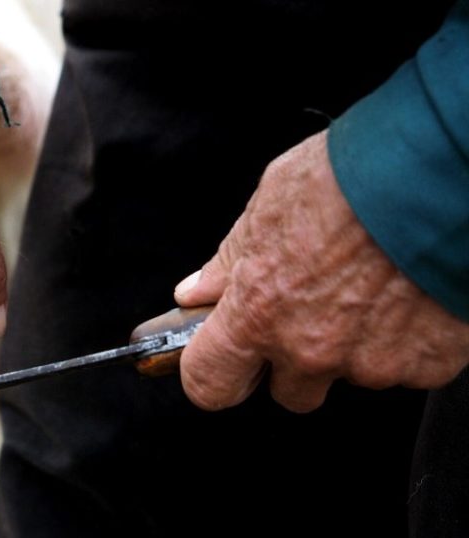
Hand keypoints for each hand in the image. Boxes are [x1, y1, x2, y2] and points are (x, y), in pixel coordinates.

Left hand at [174, 130, 468, 411]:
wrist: (436, 174)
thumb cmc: (349, 180)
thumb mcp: (267, 207)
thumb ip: (228, 263)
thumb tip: (197, 291)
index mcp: (257, 314)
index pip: (209, 383)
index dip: (210, 374)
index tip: (220, 360)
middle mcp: (309, 350)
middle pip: (289, 392)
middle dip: (293, 363)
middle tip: (310, 310)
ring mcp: (370, 363)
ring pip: (350, 375)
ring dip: (352, 345)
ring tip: (367, 286)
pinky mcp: (425, 364)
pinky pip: (403, 366)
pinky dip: (402, 340)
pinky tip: (405, 293)